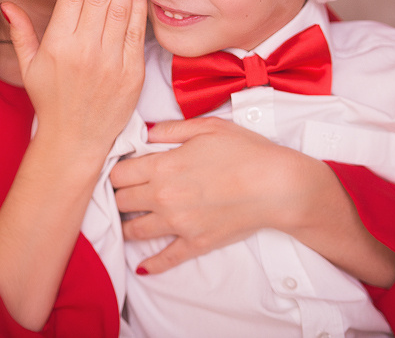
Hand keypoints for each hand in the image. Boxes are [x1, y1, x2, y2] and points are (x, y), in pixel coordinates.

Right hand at [1, 0, 147, 158]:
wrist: (75, 142)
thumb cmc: (51, 101)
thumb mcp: (28, 67)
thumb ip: (20, 32)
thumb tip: (7, 4)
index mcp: (58, 45)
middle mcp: (85, 50)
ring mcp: (111, 61)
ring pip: (121, 7)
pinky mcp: (132, 73)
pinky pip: (137, 31)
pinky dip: (139, 5)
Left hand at [110, 116, 325, 273]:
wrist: (278, 185)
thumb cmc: (246, 152)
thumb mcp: (206, 127)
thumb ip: (169, 129)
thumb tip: (145, 132)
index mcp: (162, 166)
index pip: (117, 173)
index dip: (116, 170)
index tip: (122, 170)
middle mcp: (163, 197)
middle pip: (121, 201)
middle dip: (119, 196)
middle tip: (124, 193)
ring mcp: (178, 224)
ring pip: (135, 231)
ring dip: (128, 225)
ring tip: (129, 219)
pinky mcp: (196, 243)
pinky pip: (166, 259)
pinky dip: (152, 264)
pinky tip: (143, 266)